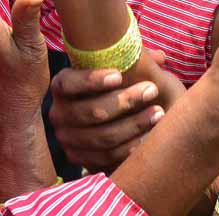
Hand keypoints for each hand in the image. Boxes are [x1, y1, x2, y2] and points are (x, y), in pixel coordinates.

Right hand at [48, 50, 169, 171]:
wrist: (112, 118)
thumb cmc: (117, 84)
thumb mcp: (121, 67)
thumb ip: (133, 58)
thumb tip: (159, 58)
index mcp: (62, 86)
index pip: (68, 84)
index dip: (91, 80)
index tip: (119, 75)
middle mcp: (59, 114)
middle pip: (90, 112)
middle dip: (125, 101)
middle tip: (151, 90)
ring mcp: (68, 140)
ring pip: (103, 137)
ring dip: (134, 125)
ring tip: (158, 112)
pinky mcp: (81, 160)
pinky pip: (108, 157)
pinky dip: (132, 147)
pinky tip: (151, 135)